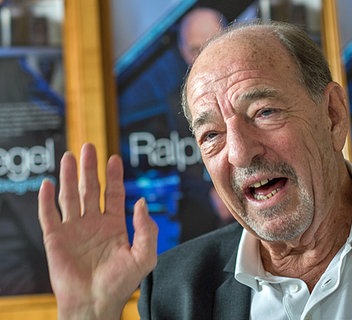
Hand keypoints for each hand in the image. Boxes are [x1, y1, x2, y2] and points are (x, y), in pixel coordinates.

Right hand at [38, 143, 157, 319]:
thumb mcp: (144, 256)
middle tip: (89, 147)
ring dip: (69, 176)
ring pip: (70, 196)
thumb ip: (146, 228)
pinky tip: (49, 183)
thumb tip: (141, 201)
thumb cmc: (121, 283)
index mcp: (114, 225)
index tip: (114, 158)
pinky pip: (49, 215)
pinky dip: (47, 199)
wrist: (95, 303)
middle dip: (90, 168)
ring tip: (70, 156)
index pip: (115, 194)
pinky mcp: (56, 239)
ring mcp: (74, 230)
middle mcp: (93, 223)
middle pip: (91, 189)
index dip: (115, 176)